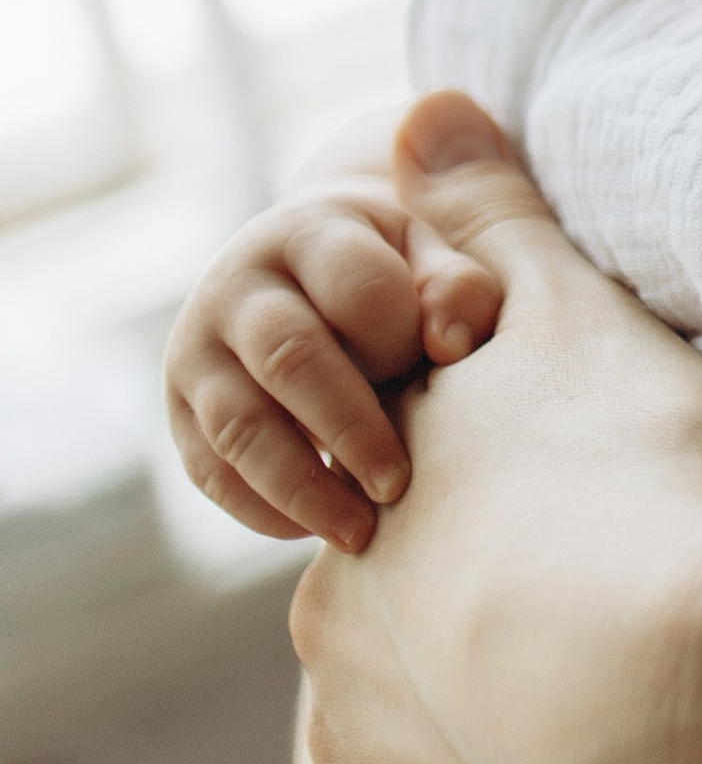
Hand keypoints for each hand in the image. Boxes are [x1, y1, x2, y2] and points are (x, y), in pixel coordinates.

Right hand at [167, 173, 499, 551]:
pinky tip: (318, 528)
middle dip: (349, 429)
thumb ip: (457, 291)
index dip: (402, 338)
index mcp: (311, 232)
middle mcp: (238, 285)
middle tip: (398, 485)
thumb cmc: (393, 277)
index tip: (447, 381)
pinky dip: (264, 510)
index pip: (355, 285)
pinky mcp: (180, 410)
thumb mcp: (430, 261)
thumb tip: (449, 344)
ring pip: (238, 426)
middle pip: (288, 357)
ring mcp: (197, 349)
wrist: (307, 275)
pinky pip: (210, 472)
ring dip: (301, 487)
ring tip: (360, 531)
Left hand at [296, 94, 701, 763]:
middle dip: (476, 619)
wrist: (693, 719)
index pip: (407, 498)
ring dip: (478, 734)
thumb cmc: (635, 496)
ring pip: (400, 746)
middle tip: (603, 611)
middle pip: (396, 624)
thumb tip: (419, 104)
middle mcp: (332, 642)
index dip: (493, 502)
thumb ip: (495, 218)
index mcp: (366, 512)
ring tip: (607, 721)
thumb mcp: (570, 320)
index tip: (577, 511)